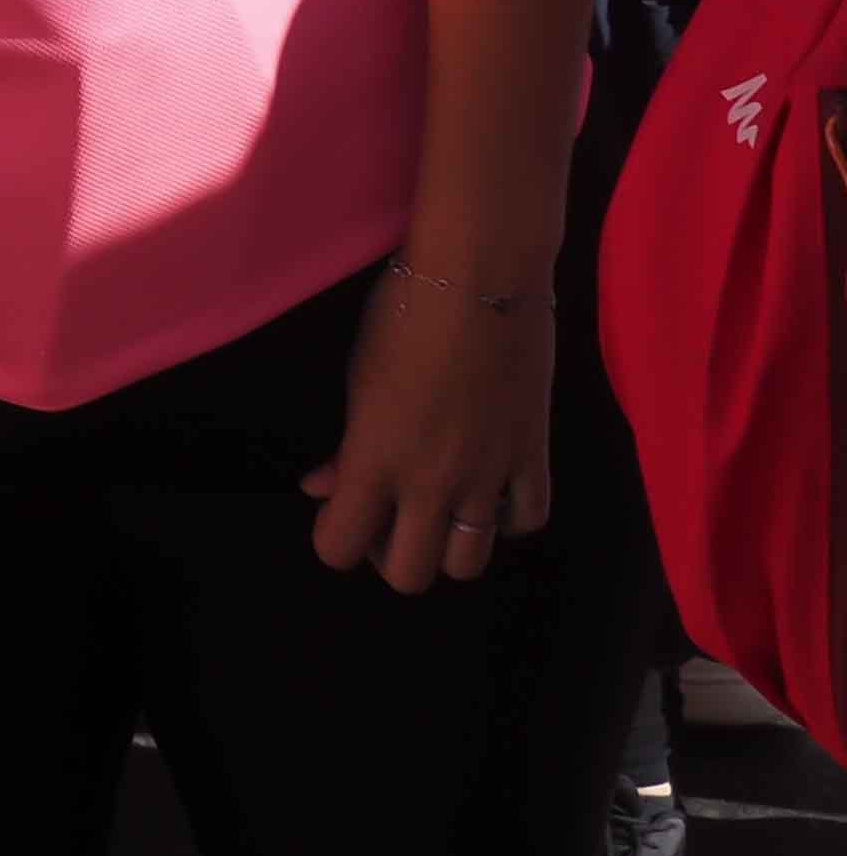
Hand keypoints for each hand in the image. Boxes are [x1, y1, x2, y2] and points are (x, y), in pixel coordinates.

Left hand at [304, 267, 558, 593]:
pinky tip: (489, 492)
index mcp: (375, 461)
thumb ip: (344, 450)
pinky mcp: (534, 454)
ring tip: (438, 509)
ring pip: (470, 564)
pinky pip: (528, 519)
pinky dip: (506, 518)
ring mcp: (489, 474)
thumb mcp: (356, 381)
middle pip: (410, 575)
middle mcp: (433, 482)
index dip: (334, 539)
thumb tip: (321, 488)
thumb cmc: (402, 317)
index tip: (340, 511)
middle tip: (388, 518)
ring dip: (449, 546)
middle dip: (390, 557)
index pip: (338, 547)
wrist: (482, 279)